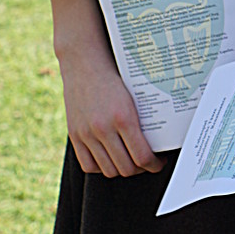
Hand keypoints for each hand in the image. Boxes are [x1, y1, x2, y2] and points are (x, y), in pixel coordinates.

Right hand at [58, 42, 165, 175]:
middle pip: (126, 168)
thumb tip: (159, 141)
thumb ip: (142, 120)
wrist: (85, 64)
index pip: (142, 156)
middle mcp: (103, 128)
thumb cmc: (114, 76)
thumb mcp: (134, 96)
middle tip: (147, 162)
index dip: (154, 165)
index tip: (158, 162)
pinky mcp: (75, 135)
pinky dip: (101, 167)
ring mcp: (87, 134)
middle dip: (140, 169)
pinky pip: (89, 165)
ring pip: (108, 170)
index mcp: (123, 117)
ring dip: (122, 170)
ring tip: (130, 161)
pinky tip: (110, 159)